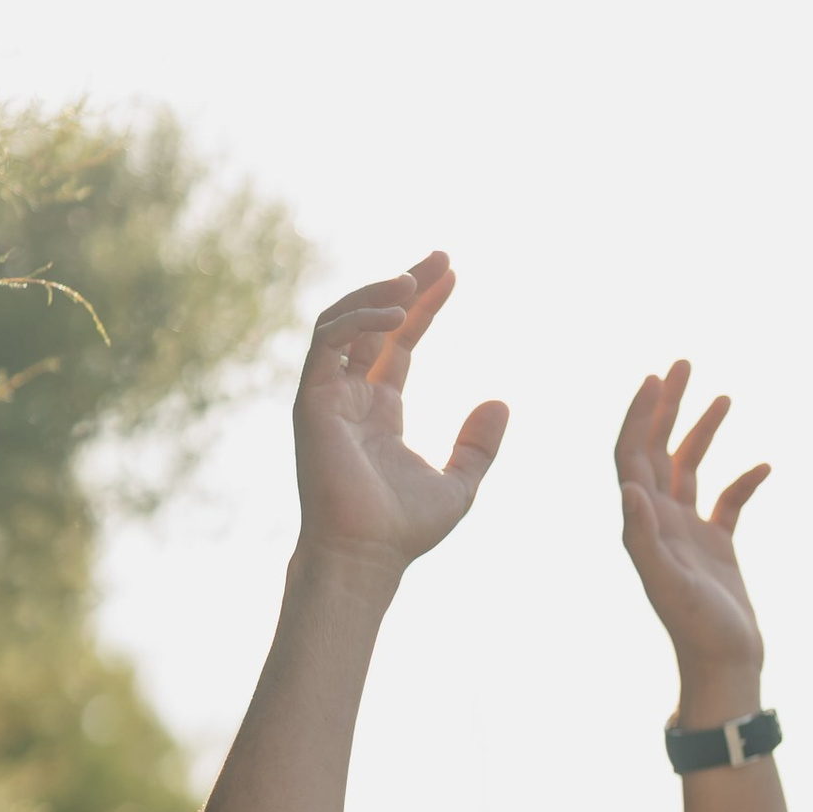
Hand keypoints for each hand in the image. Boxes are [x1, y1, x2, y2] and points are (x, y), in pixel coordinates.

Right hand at [293, 252, 507, 575]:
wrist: (365, 555)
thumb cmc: (405, 529)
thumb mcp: (460, 483)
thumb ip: (479, 444)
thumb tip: (501, 402)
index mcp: (378, 410)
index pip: (397, 342)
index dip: (424, 306)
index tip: (453, 274)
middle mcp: (349, 396)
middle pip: (373, 322)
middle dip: (405, 283)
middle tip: (442, 256)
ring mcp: (326, 396)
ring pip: (343, 321)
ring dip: (378, 292)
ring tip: (416, 277)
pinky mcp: (311, 400)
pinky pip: (328, 340)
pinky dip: (358, 318)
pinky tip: (396, 311)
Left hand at [615, 361, 768, 718]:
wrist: (723, 667)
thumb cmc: (696, 630)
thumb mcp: (667, 584)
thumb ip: (645, 538)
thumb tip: (629, 489)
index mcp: (643, 523)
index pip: (632, 455)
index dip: (639, 414)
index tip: (656, 376)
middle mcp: (660, 521)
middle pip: (657, 450)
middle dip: (668, 406)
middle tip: (683, 362)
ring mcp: (689, 533)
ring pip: (691, 468)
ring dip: (703, 431)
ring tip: (723, 395)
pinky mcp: (717, 548)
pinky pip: (729, 502)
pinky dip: (745, 480)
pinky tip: (766, 465)